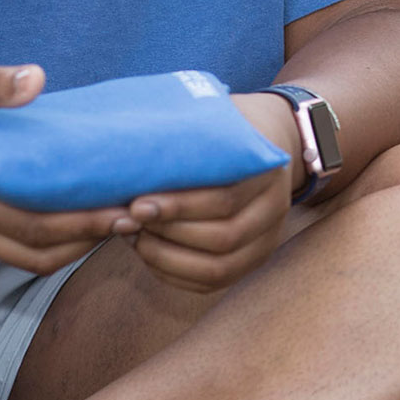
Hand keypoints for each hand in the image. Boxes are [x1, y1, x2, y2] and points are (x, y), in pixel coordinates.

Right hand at [0, 62, 131, 274]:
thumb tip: (39, 78)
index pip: (37, 228)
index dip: (85, 225)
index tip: (128, 211)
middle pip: (37, 255)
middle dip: (89, 241)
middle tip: (136, 218)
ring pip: (22, 257)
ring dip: (68, 245)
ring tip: (110, 219)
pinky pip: (6, 244)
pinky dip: (43, 238)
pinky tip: (68, 210)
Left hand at [120, 90, 301, 291]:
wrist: (268, 137)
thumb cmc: (225, 125)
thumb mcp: (213, 116)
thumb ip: (183, 133)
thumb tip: (124, 150)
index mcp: (268, 169)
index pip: (225, 199)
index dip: (178, 208)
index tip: (136, 203)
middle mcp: (275, 208)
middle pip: (223, 238)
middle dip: (167, 234)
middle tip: (127, 221)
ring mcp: (268, 238)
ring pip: (218, 268)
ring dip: (167, 258)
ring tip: (134, 236)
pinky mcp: (253, 260)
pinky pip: (213, 282)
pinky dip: (175, 275)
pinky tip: (148, 253)